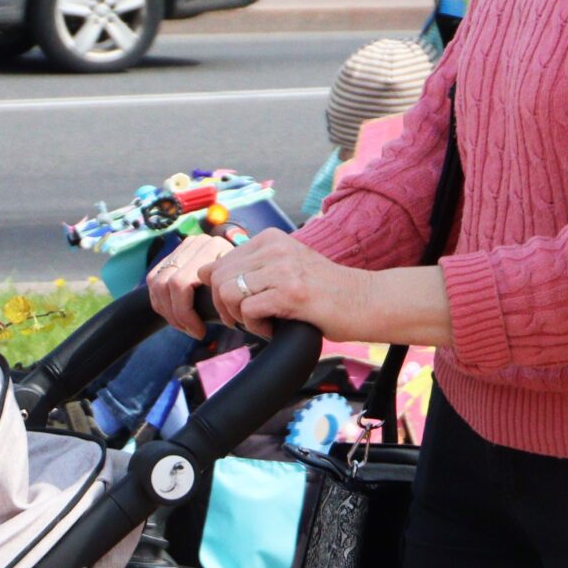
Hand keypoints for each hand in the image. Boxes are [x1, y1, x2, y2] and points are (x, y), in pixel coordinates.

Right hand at [145, 233, 231, 337]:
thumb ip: (229, 291)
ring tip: (184, 327)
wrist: (240, 265)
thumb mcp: (241, 283)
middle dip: (176, 315)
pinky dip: (162, 307)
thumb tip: (217, 315)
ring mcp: (179, 250)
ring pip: (158, 287)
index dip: (186, 313)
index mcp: (212, 246)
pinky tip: (176, 318)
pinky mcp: (166, 261)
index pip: (181, 283)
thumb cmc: (242, 283)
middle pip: (167, 285)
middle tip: (190, 331)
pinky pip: (154, 288)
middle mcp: (193, 243)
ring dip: (168, 312)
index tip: (200, 332)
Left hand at [200, 227, 368, 336]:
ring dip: (238, 317)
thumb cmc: (323, 291)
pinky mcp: (291, 293)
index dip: (221, 292)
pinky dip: (255, 327)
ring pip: (228, 293)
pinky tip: (274, 328)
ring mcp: (284, 269)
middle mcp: (276, 249)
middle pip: (217, 279)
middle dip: (223, 306)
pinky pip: (247, 311)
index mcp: (271, 239)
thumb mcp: (283, 268)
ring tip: (260, 322)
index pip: (219, 265)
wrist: (365, 302)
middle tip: (245, 319)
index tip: (241, 305)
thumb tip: (202, 270)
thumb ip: (247, 268)